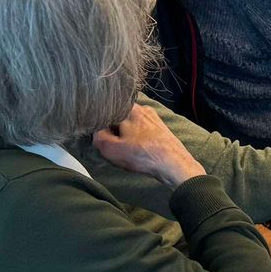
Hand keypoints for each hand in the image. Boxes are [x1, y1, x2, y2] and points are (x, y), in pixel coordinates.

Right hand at [92, 104, 206, 188]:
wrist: (174, 164)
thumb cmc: (142, 155)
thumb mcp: (110, 149)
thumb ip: (98, 136)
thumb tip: (96, 130)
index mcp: (129, 107)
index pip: (107, 111)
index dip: (100, 124)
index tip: (100, 136)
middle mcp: (143, 108)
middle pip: (120, 117)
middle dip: (114, 130)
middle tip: (113, 145)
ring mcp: (154, 117)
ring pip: (131, 124)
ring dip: (126, 135)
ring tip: (126, 149)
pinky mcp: (162, 128)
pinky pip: (142, 130)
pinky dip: (137, 139)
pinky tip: (138, 149)